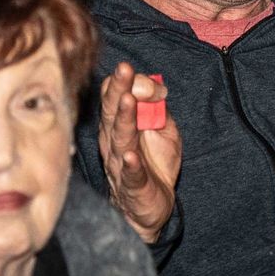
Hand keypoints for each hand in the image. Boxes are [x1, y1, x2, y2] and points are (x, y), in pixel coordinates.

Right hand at [98, 62, 181, 242]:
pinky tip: (132, 155)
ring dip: (124, 120)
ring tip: (128, 100)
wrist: (149, 207)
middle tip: (123, 68)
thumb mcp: (162, 127)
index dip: (130, 83)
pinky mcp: (134, 187)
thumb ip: (157, 106)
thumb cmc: (152, 161)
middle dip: (119, 88)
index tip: (147, 81)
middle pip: (112, 111)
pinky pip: (131, 175)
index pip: (114, 95)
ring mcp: (121, 164)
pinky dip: (131, 165)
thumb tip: (155, 87)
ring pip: (121, 139)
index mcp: (117, 124)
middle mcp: (113, 141)